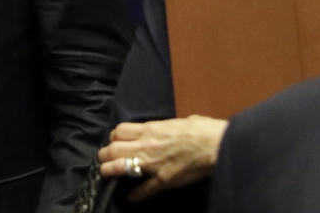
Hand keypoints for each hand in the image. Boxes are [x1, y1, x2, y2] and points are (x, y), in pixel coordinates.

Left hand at [97, 115, 227, 200]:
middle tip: (103, 157)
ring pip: (121, 167)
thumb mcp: (178, 121)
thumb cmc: (201, 129)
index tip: (115, 140)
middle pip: (113, 149)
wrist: (216, 144)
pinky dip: (136, 195)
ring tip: (105, 172)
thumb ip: (165, 126)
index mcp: (150, 129)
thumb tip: (164, 128)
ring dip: (110, 170)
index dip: (114, 136)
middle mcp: (147, 145)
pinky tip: (131, 198)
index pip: (119, 131)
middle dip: (105, 153)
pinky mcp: (163, 180)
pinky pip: (144, 189)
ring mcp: (153, 164)